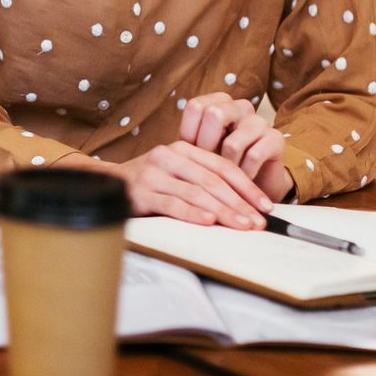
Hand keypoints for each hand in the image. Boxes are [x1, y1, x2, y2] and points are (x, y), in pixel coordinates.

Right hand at [61, 142, 271, 228]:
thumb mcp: (178, 174)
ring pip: (196, 192)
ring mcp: (152, 173)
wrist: (108, 183)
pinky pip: (171, 203)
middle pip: (212, 180)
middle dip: (239, 203)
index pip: (222, 166)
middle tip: (258, 222)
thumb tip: (246, 207)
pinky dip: (192, 213)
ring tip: (241, 226)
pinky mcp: (140, 192)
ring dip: (223, 211)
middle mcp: (167, 156)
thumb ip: (204, 182)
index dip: (247, 186)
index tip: (266, 206)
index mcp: (182, 149)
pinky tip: (208, 222)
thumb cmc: (151, 183)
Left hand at [179, 93, 292, 202]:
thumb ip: (185, 142)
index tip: (192, 152)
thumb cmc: (219, 163)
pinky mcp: (276, 139)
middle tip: (209, 164)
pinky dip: (244, 173)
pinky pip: (254, 156)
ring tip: (226, 175)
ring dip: (226, 166)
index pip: (196, 106)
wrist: (252, 184)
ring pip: (233, 142)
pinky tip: (242, 179)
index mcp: (218, 102)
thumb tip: (166, 149)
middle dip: (207, 147)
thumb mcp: (198, 151)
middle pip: (214, 116)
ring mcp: (259, 121)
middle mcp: (240, 106)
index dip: (189, 133)